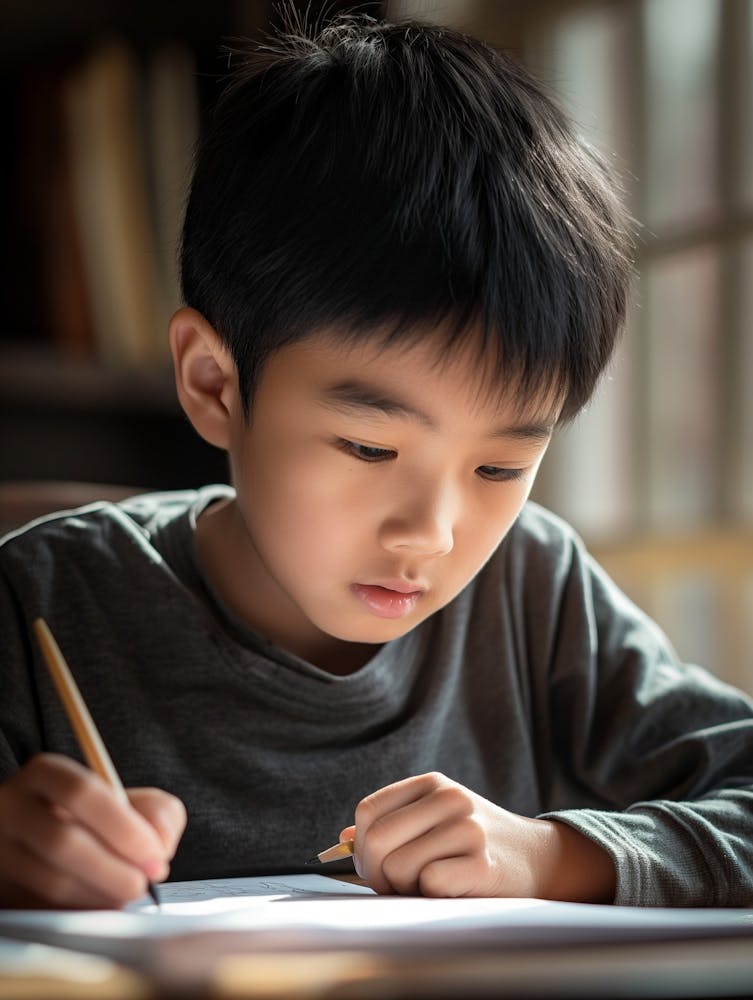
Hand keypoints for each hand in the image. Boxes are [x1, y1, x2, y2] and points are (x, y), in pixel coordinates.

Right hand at [0, 753, 185, 908]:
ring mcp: (1, 851)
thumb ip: (158, 812)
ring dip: (100, 895)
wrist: (46, 842)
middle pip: (63, 842)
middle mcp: (12, 808)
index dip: (123, 827)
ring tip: (127, 894)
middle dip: (114, 869)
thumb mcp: (129, 800)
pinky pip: (44, 909)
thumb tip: (160, 845)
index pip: (82, 793)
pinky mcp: (1, 888)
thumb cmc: (95, 819)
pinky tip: (103, 905)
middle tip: (144, 883)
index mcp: (45, 774)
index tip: (155, 854)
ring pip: (51, 881)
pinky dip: (82, 912)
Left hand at [340, 772, 614, 900]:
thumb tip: (343, 839)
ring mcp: (468, 829)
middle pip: (376, 841)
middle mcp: (450, 798)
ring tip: (431, 883)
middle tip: (398, 885)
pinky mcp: (482, 864)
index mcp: (433, 783)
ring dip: (406, 888)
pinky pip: (428, 884)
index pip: (368, 811)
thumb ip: (393, 824)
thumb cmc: (475, 844)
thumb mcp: (436, 819)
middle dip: (377, 873)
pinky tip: (453, 889)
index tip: (377, 865)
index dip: (363, 845)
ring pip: (398, 867)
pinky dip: (432, 895)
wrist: (538, 859)